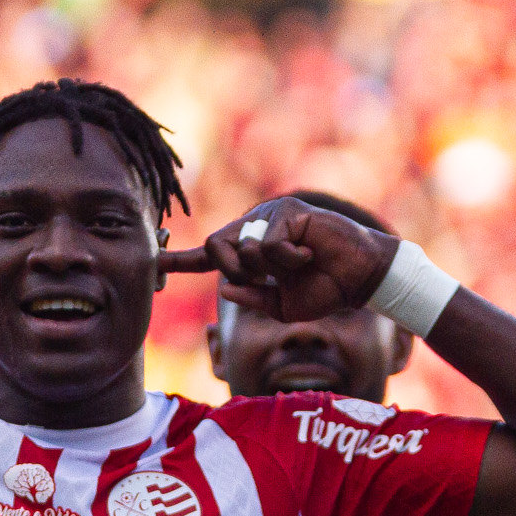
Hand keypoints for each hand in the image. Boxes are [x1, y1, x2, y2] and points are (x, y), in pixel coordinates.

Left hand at [159, 196, 401, 323]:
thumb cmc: (323, 290)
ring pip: (240, 247)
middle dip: (235, 271)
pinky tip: (306, 254)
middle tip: (268, 277)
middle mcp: (253, 229)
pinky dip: (286, 259)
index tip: (155, 264)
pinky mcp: (287, 209)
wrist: (360, 280)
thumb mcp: (279, 306)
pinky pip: (267, 243)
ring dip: (268, 268)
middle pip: (214, 247)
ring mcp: (268, 215)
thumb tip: (224, 288)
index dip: (181, 262)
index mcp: (248, 253)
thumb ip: (250, 298)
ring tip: (297, 262)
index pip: (208, 257)